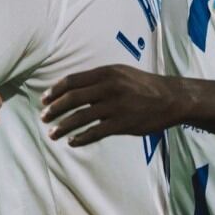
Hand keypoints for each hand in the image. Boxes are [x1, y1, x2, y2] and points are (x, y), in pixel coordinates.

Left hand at [41, 65, 180, 146]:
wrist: (171, 98)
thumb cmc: (143, 85)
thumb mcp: (121, 73)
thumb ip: (98, 79)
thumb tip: (73, 88)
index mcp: (106, 73)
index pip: (73, 80)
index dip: (55, 90)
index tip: (44, 99)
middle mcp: (109, 87)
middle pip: (73, 99)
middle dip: (54, 109)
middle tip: (43, 117)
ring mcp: (115, 106)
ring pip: (81, 117)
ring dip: (62, 126)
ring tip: (52, 134)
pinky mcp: (122, 124)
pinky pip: (95, 132)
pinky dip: (81, 138)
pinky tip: (72, 142)